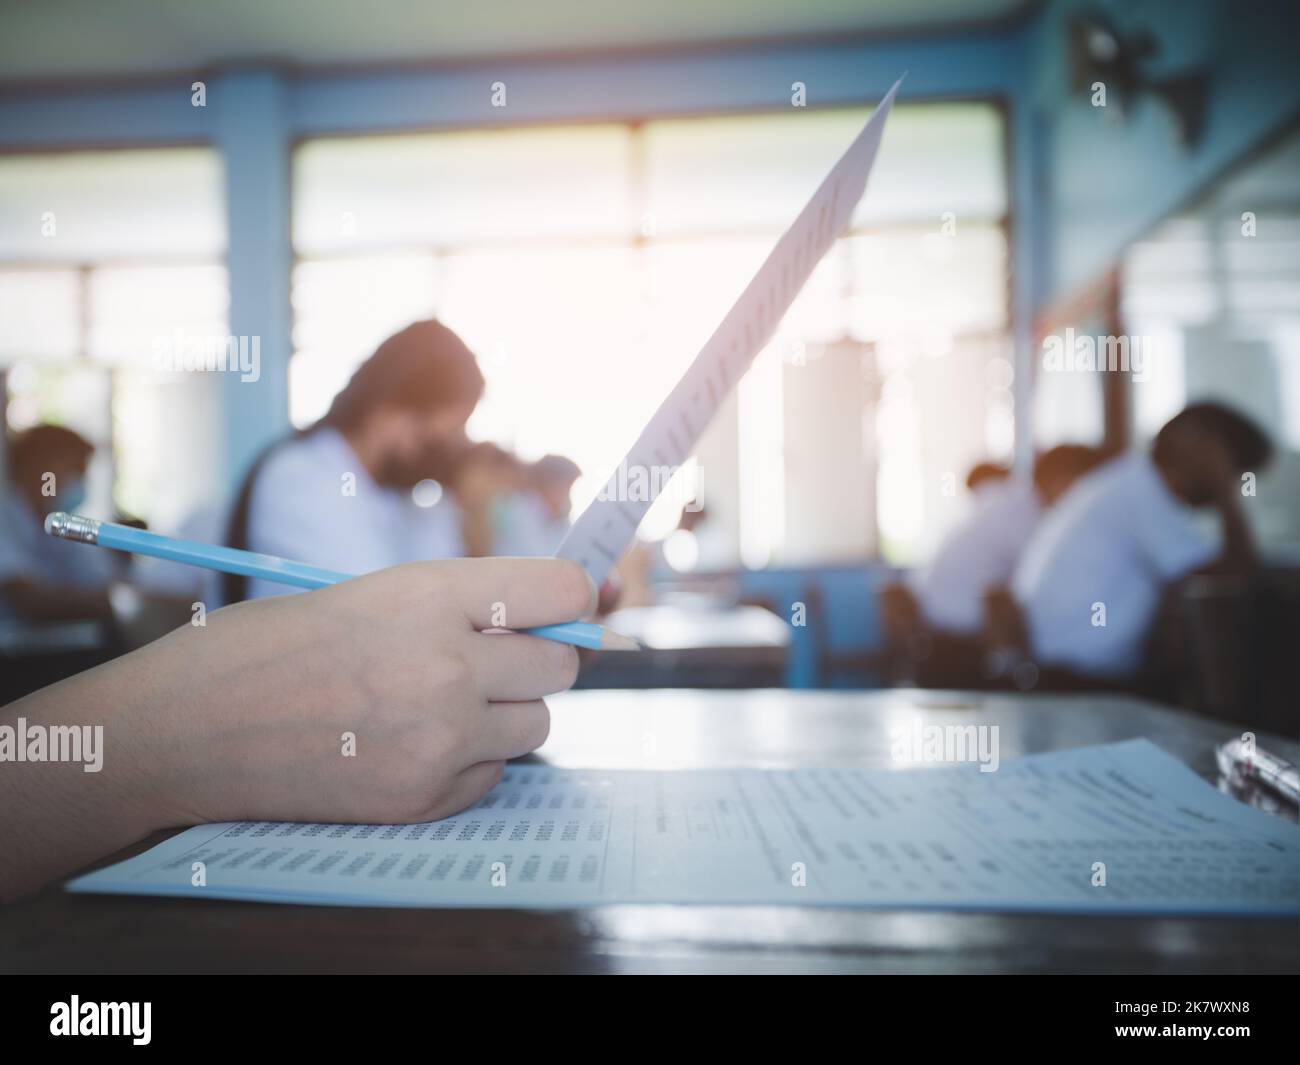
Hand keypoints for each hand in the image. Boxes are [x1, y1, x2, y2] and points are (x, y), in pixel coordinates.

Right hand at [130, 558, 593, 827]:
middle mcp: (446, 667)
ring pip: (536, 724)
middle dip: (536, 659)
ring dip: (505, 714)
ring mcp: (438, 739)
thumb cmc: (270, 646)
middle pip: (561, 665)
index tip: (566, 605)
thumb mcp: (371, 594)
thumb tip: (562, 614)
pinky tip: (411, 744)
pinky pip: (494, 775)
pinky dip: (470, 762)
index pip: (562, 590)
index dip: (572, 596)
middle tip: (489, 658)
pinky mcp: (423, 797)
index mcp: (428, 595)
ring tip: (437, 703)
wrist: (185, 729)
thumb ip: (463, 605)